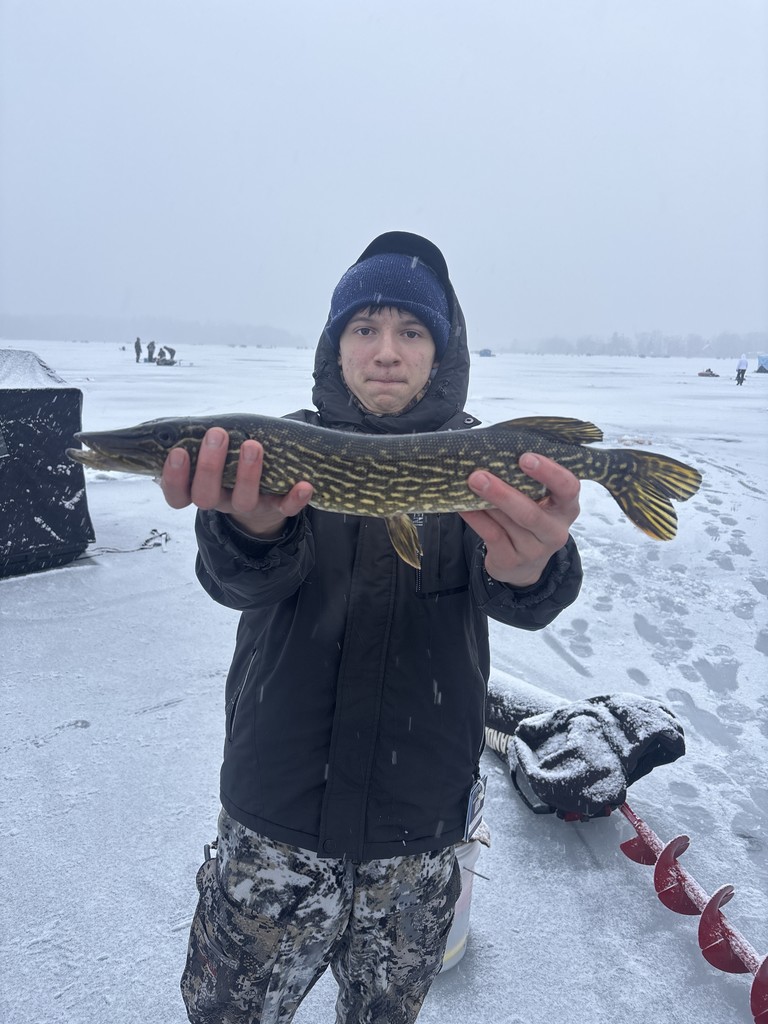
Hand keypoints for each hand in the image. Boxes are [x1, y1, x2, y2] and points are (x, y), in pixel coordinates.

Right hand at [160, 427, 312, 537]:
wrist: (262, 495)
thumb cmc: (230, 461)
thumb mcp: (211, 452)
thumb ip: (198, 440)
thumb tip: (183, 422)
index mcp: (197, 488)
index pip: (176, 493)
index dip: (174, 477)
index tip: (179, 452)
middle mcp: (219, 500)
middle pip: (206, 496)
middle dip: (209, 466)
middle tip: (217, 435)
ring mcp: (248, 506)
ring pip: (243, 500)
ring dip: (247, 473)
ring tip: (252, 445)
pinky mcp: (276, 508)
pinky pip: (285, 509)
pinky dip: (295, 499)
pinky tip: (304, 485)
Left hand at [458, 453, 579, 587]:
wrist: (523, 565)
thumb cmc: (529, 517)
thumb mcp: (538, 501)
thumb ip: (526, 481)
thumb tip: (494, 455)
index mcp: (566, 508)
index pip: (568, 488)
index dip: (549, 472)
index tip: (525, 458)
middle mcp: (555, 531)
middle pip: (531, 513)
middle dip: (503, 493)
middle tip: (479, 475)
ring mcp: (534, 550)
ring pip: (508, 523)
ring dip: (486, 502)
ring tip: (469, 484)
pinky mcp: (511, 561)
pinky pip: (491, 535)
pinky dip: (476, 518)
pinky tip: (463, 506)